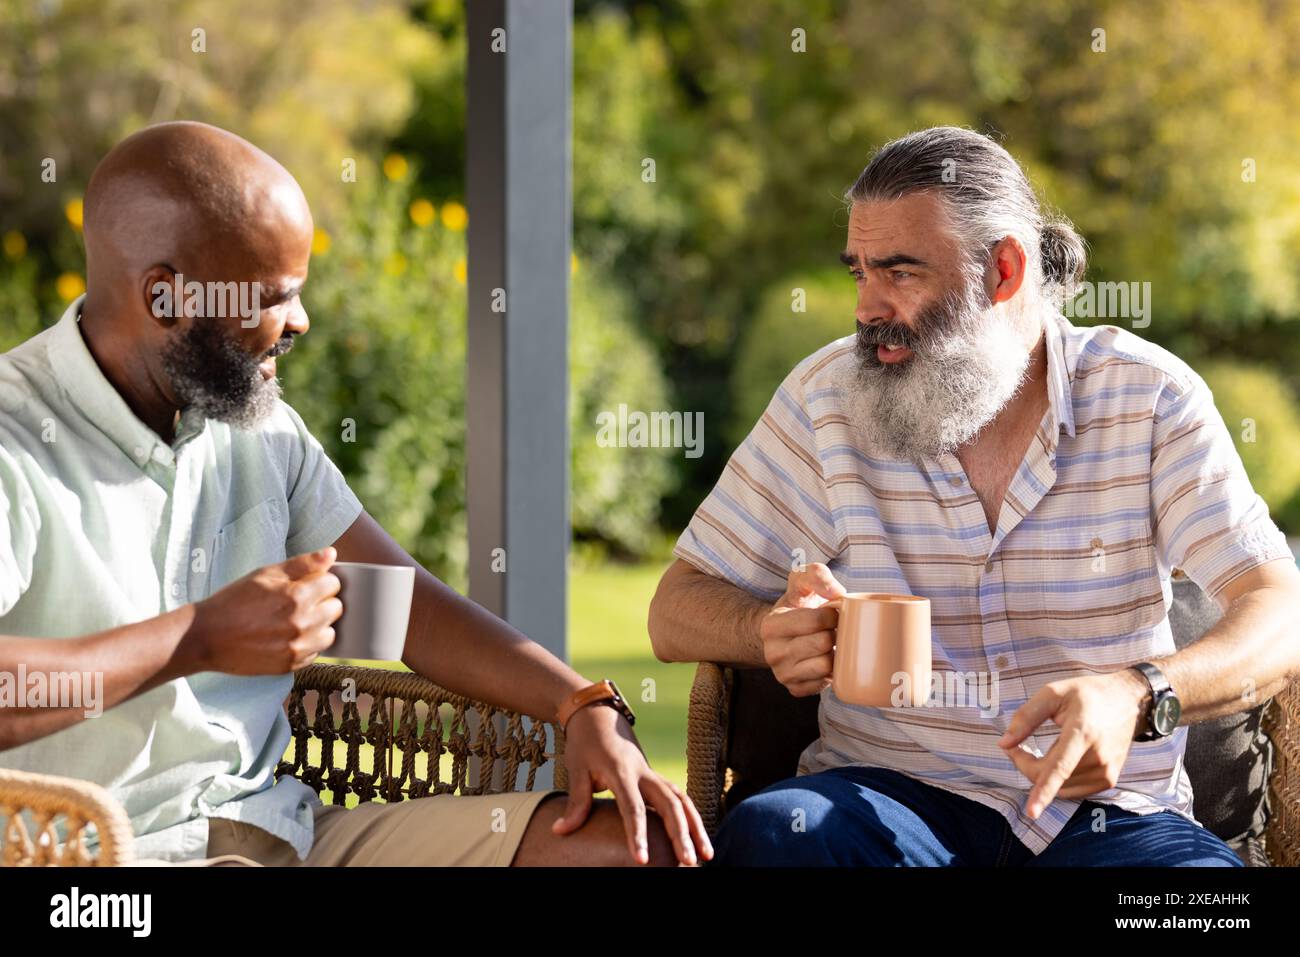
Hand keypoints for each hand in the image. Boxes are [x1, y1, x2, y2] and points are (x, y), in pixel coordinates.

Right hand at [184, 546, 342, 674]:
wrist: (206, 636)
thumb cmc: (234, 601)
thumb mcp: (265, 574)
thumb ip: (303, 564)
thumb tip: (331, 553)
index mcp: (298, 596)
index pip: (333, 584)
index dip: (320, 581)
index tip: (305, 585)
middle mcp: (302, 623)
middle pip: (336, 608)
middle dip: (322, 602)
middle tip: (298, 603)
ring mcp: (297, 647)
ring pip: (330, 634)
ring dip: (319, 626)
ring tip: (295, 621)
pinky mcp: (290, 665)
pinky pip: (315, 653)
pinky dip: (307, 645)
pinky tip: (287, 637)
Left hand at [551, 704, 712, 865]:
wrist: (598, 714)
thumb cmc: (585, 742)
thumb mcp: (576, 769)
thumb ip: (576, 802)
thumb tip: (560, 831)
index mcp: (622, 771)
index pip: (633, 808)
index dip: (638, 834)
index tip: (642, 860)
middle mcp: (644, 773)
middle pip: (669, 804)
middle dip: (681, 834)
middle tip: (687, 863)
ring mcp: (653, 774)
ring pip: (682, 801)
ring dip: (696, 827)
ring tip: (707, 856)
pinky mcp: (657, 778)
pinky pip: (680, 798)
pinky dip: (692, 817)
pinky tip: (699, 837)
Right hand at [760, 563, 846, 695]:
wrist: (780, 636)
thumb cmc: (796, 607)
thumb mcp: (800, 583)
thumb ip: (816, 575)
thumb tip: (835, 592)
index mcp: (771, 626)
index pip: (815, 620)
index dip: (832, 613)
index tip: (831, 612)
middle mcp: (772, 653)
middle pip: (822, 644)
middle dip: (834, 633)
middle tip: (833, 628)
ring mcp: (783, 675)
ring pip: (825, 666)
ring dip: (835, 653)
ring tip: (831, 644)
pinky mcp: (795, 689)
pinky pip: (824, 684)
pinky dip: (831, 671)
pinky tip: (825, 659)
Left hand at [998, 669, 1149, 818]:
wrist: (1129, 701)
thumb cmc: (1086, 694)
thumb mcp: (1052, 693)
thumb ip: (1025, 718)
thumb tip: (1003, 744)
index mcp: (1082, 732)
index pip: (1060, 767)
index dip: (1043, 791)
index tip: (1031, 812)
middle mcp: (1098, 757)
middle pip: (1051, 778)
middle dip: (1025, 764)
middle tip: (1015, 745)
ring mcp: (1107, 772)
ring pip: (1059, 788)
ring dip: (1042, 774)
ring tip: (1041, 749)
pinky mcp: (1109, 780)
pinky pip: (1072, 790)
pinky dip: (1058, 780)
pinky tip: (1059, 759)